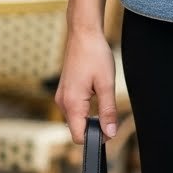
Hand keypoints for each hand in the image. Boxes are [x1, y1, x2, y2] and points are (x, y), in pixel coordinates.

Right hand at [54, 26, 117, 144]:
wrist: (83, 34)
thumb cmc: (95, 55)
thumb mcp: (106, 85)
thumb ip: (108, 111)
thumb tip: (110, 133)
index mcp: (72, 103)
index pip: (79, 136)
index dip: (95, 138)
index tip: (110, 130)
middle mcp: (62, 102)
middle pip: (77, 129)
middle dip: (94, 127)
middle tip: (111, 114)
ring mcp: (62, 96)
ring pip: (76, 119)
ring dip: (90, 117)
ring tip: (103, 99)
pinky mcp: (64, 91)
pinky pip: (74, 109)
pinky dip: (86, 109)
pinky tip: (96, 95)